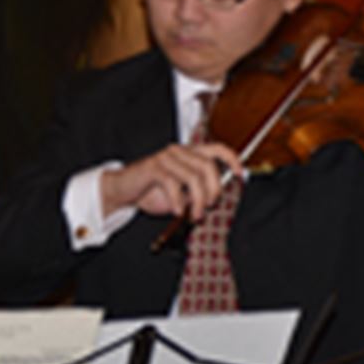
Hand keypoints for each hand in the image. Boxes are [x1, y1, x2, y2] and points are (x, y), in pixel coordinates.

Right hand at [99, 140, 244, 220]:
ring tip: (193, 215)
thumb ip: (195, 195)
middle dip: (213, 190)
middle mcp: (179, 152)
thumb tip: (211, 202)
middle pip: (208, 166)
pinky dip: (178, 200)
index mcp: (188, 155)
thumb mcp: (179, 195)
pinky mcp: (153, 167)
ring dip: (197, 200)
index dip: (232, 159)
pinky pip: (173, 183)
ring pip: (193, 176)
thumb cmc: (151, 192)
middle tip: (207, 207)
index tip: (240, 174)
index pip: (216, 149)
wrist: (123, 191)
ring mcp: (166, 158)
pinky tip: (177, 210)